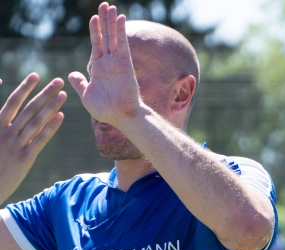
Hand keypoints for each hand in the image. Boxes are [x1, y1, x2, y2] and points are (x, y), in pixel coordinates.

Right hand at [0, 74, 65, 203]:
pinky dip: (50, 127)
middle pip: (28, 108)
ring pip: (36, 121)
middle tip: (58, 80)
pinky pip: (40, 140)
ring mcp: (15, 145)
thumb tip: (5, 114)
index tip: (35, 75)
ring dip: (51, 106)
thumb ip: (0, 125)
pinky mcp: (24, 159)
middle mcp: (6, 132)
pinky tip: (60, 117)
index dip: (24, 88)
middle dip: (44, 93)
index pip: (12, 102)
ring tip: (64, 95)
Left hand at [68, 3, 140, 126]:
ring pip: (113, 37)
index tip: (93, 18)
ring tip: (110, 7)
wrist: (120, 116)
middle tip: (104, 5)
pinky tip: (120, 18)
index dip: (95, 31)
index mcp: (98, 68)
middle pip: (106, 37)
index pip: (96, 44)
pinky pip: (123, 44)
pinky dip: (121, 31)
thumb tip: (71, 74)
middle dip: (104, 21)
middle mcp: (108, 62)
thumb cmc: (105, 110)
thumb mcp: (86, 95)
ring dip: (111, 22)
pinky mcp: (125, 64)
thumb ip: (79, 83)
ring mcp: (117, 62)